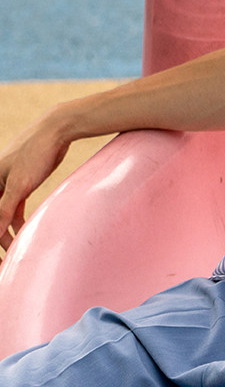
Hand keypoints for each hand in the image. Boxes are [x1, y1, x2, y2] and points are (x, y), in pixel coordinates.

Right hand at [0, 112, 70, 256]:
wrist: (57, 130)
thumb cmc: (36, 153)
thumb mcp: (19, 185)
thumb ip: (4, 210)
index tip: (2, 256)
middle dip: (0, 235)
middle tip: (7, 256)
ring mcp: (9, 182)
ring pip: (5, 211)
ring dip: (10, 228)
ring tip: (16, 247)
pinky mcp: (24, 182)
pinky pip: (16, 205)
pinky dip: (19, 218)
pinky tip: (25, 230)